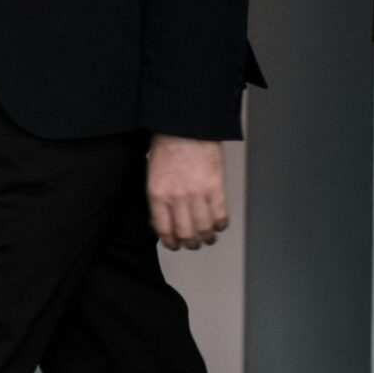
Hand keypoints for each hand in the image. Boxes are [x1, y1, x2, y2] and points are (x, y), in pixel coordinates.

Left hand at [148, 134, 228, 249]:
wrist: (186, 128)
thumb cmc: (167, 147)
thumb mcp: (152, 176)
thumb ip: (157, 200)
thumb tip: (163, 220)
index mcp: (158, 195)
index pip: (163, 230)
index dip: (170, 242)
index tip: (174, 245)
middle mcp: (177, 198)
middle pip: (186, 234)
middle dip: (189, 243)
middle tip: (192, 244)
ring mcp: (198, 194)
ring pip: (204, 229)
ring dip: (206, 238)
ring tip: (207, 238)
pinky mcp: (217, 188)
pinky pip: (221, 216)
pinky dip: (220, 225)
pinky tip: (218, 225)